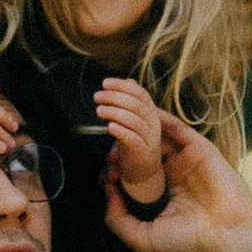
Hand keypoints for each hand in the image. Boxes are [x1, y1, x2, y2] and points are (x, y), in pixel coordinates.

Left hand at [94, 77, 165, 201]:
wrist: (144, 172)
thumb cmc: (135, 143)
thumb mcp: (134, 120)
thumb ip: (131, 102)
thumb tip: (128, 80)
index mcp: (151, 113)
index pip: (140, 94)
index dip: (122, 86)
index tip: (105, 83)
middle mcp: (153, 124)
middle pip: (136, 105)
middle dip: (115, 97)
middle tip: (97, 96)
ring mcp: (149, 139)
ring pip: (134, 120)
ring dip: (115, 112)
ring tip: (99, 110)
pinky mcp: (143, 152)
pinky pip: (133, 139)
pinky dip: (121, 131)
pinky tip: (109, 127)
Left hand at [103, 115, 251, 251]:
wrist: (224, 238)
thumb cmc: (187, 244)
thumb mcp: (141, 239)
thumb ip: (116, 218)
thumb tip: (106, 189)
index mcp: (162, 192)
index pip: (136, 169)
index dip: (119, 164)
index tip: (107, 168)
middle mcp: (174, 173)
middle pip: (145, 148)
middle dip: (126, 141)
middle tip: (109, 140)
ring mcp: (187, 159)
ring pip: (159, 134)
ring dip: (139, 124)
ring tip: (120, 116)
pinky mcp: (200, 149)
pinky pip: (177, 127)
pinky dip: (159, 118)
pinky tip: (141, 113)